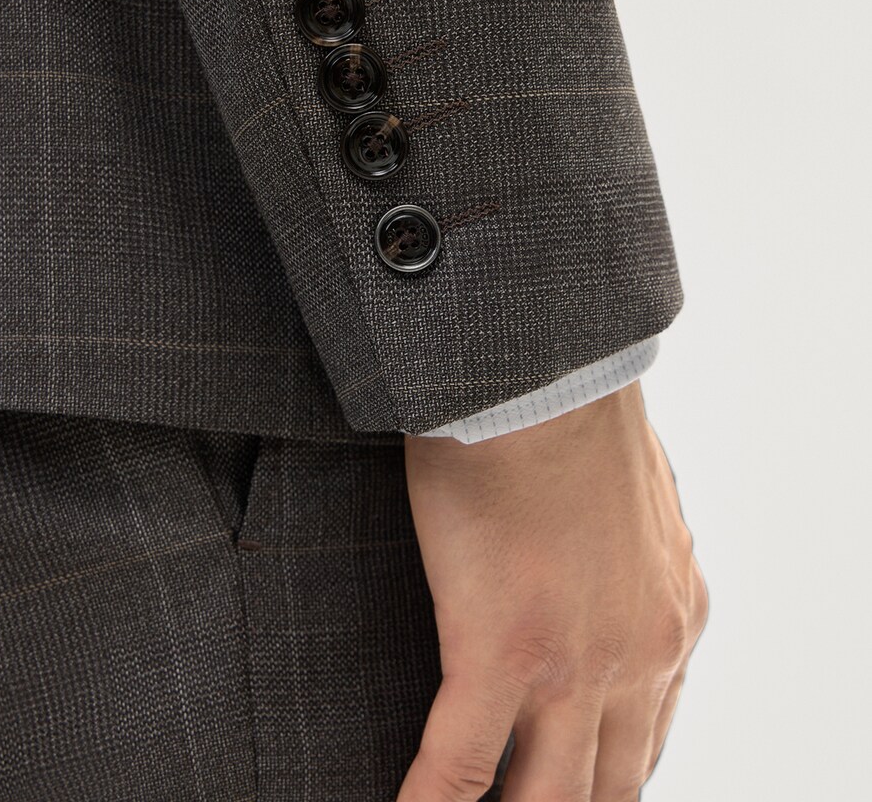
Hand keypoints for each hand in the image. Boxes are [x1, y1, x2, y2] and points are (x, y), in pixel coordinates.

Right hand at [398, 379, 707, 800]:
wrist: (542, 370)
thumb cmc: (573, 406)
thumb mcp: (633, 491)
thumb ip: (632, 547)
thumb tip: (610, 550)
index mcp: (671, 616)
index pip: (647, 741)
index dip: (604, 782)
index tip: (571, 789)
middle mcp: (642, 656)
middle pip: (608, 790)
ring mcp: (576, 664)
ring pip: (545, 800)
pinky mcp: (501, 650)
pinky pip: (458, 766)